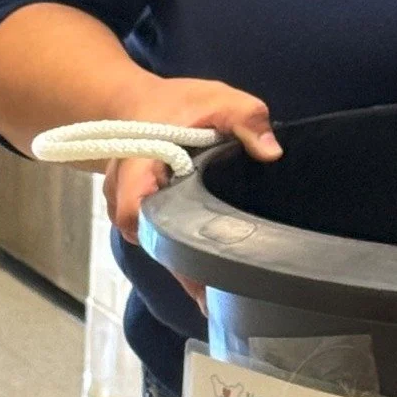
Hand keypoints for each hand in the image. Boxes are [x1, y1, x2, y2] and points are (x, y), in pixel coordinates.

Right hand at [100, 76, 281, 296]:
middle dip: (177, 263)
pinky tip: (208, 281)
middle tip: (214, 296)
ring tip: (215, 296)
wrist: (140, 106)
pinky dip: (180, 256)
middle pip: (144, 235)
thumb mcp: (220, 100)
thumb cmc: (180, 103)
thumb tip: (272, 152)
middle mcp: (124, 190)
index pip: (133, 207)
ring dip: (179, 264)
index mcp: (139, 160)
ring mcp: (128, 205)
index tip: (194, 256)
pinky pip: (158, 239)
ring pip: (151, 242)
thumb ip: (246, 118)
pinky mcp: (142, 215)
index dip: (159, 232)